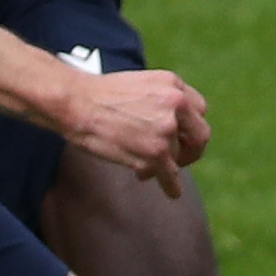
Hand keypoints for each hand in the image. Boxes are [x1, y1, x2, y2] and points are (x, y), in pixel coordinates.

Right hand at [55, 66, 211, 197]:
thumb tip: (175, 130)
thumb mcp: (140, 85)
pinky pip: (171, 175)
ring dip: (163, 164)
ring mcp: (167, 129)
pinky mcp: (156, 152)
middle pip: (200, 135)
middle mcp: (176, 103)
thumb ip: (161, 101)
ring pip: (178, 157)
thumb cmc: (99, 95)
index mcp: (173, 83)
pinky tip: (171, 192)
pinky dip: (171, 186)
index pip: (199, 109)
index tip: (181, 136)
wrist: (75, 102)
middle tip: (180, 159)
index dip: (190, 126)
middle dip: (191, 150)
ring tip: (144, 167)